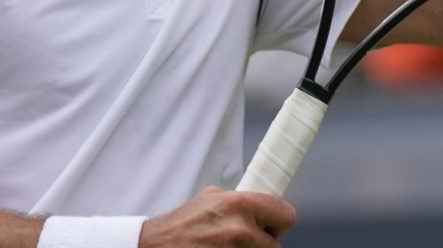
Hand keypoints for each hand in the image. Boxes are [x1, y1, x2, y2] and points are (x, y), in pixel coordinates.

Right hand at [140, 187, 295, 247]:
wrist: (156, 247)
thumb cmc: (180, 226)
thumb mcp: (210, 198)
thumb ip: (238, 201)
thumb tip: (259, 206)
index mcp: (238, 205)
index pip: (286, 214)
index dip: (279, 221)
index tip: (272, 225)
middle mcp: (240, 230)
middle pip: (276, 245)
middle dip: (263, 243)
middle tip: (245, 241)